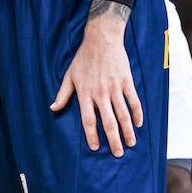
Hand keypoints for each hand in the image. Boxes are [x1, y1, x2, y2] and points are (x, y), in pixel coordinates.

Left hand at [51, 0, 140, 157]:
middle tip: (118, 154)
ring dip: (128, 131)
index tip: (95, 147)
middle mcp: (100, 92)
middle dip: (114, 140)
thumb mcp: (69, 75)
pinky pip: (133, 101)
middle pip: (108, 121)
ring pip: (123, 114)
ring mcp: (115, 87)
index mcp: (85, 92)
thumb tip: (53, 109)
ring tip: (130, 143)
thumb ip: (62, 94)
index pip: (88, 119)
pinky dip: (137, 114)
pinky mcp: (126, 81)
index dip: (92, 135)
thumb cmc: (83, 58)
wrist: (101, 39)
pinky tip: (138, 124)